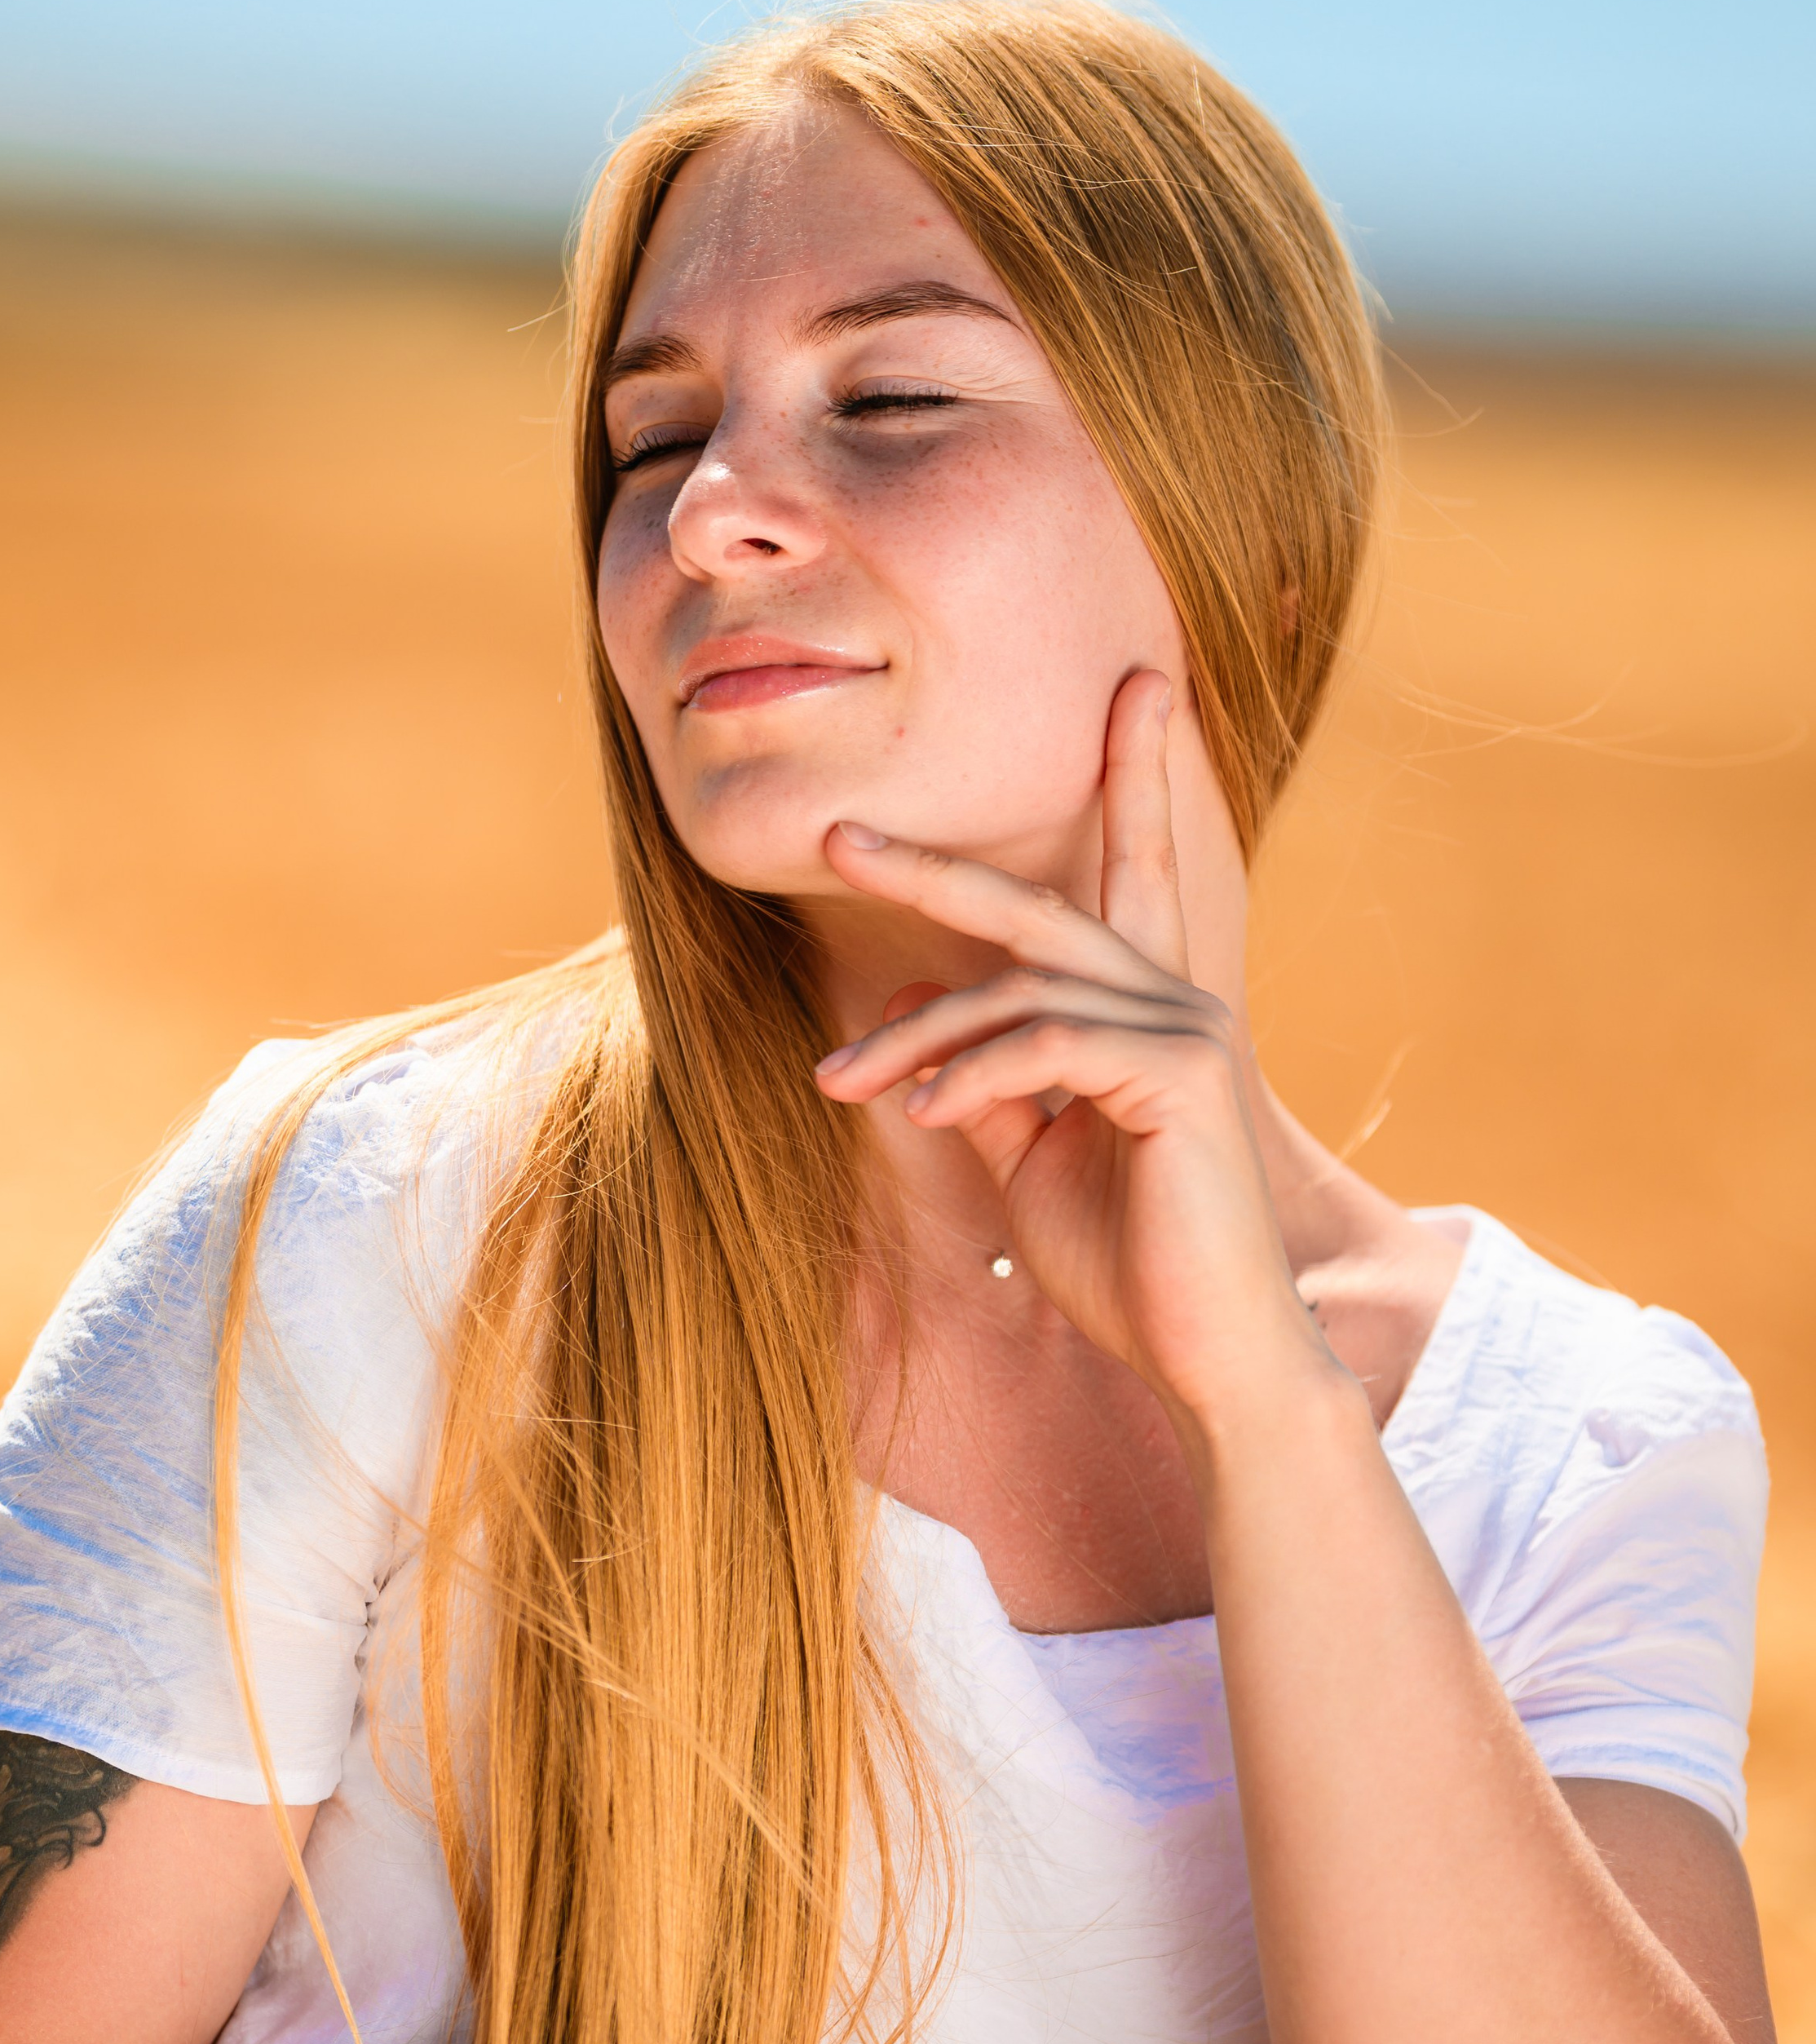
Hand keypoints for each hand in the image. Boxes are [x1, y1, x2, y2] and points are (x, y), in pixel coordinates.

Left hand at [814, 672, 1334, 1433]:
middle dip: (934, 865)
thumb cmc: (1126, 1265)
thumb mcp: (1030, 1158)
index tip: (1140, 684)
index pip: (1131, 875)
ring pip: (1014, 989)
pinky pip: (1045, 1044)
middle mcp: (1175, 1000)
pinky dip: (972, 1073)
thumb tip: (911, 1000)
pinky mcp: (1182, 1076)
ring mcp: (1185, 1031)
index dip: (1133, 777)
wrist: (1206, 1359)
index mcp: (1147, 1010)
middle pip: (1038, 905)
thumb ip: (982, 1073)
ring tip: (837, 1080)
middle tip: (837, 833)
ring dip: (910, 1039)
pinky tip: (925, 1111)